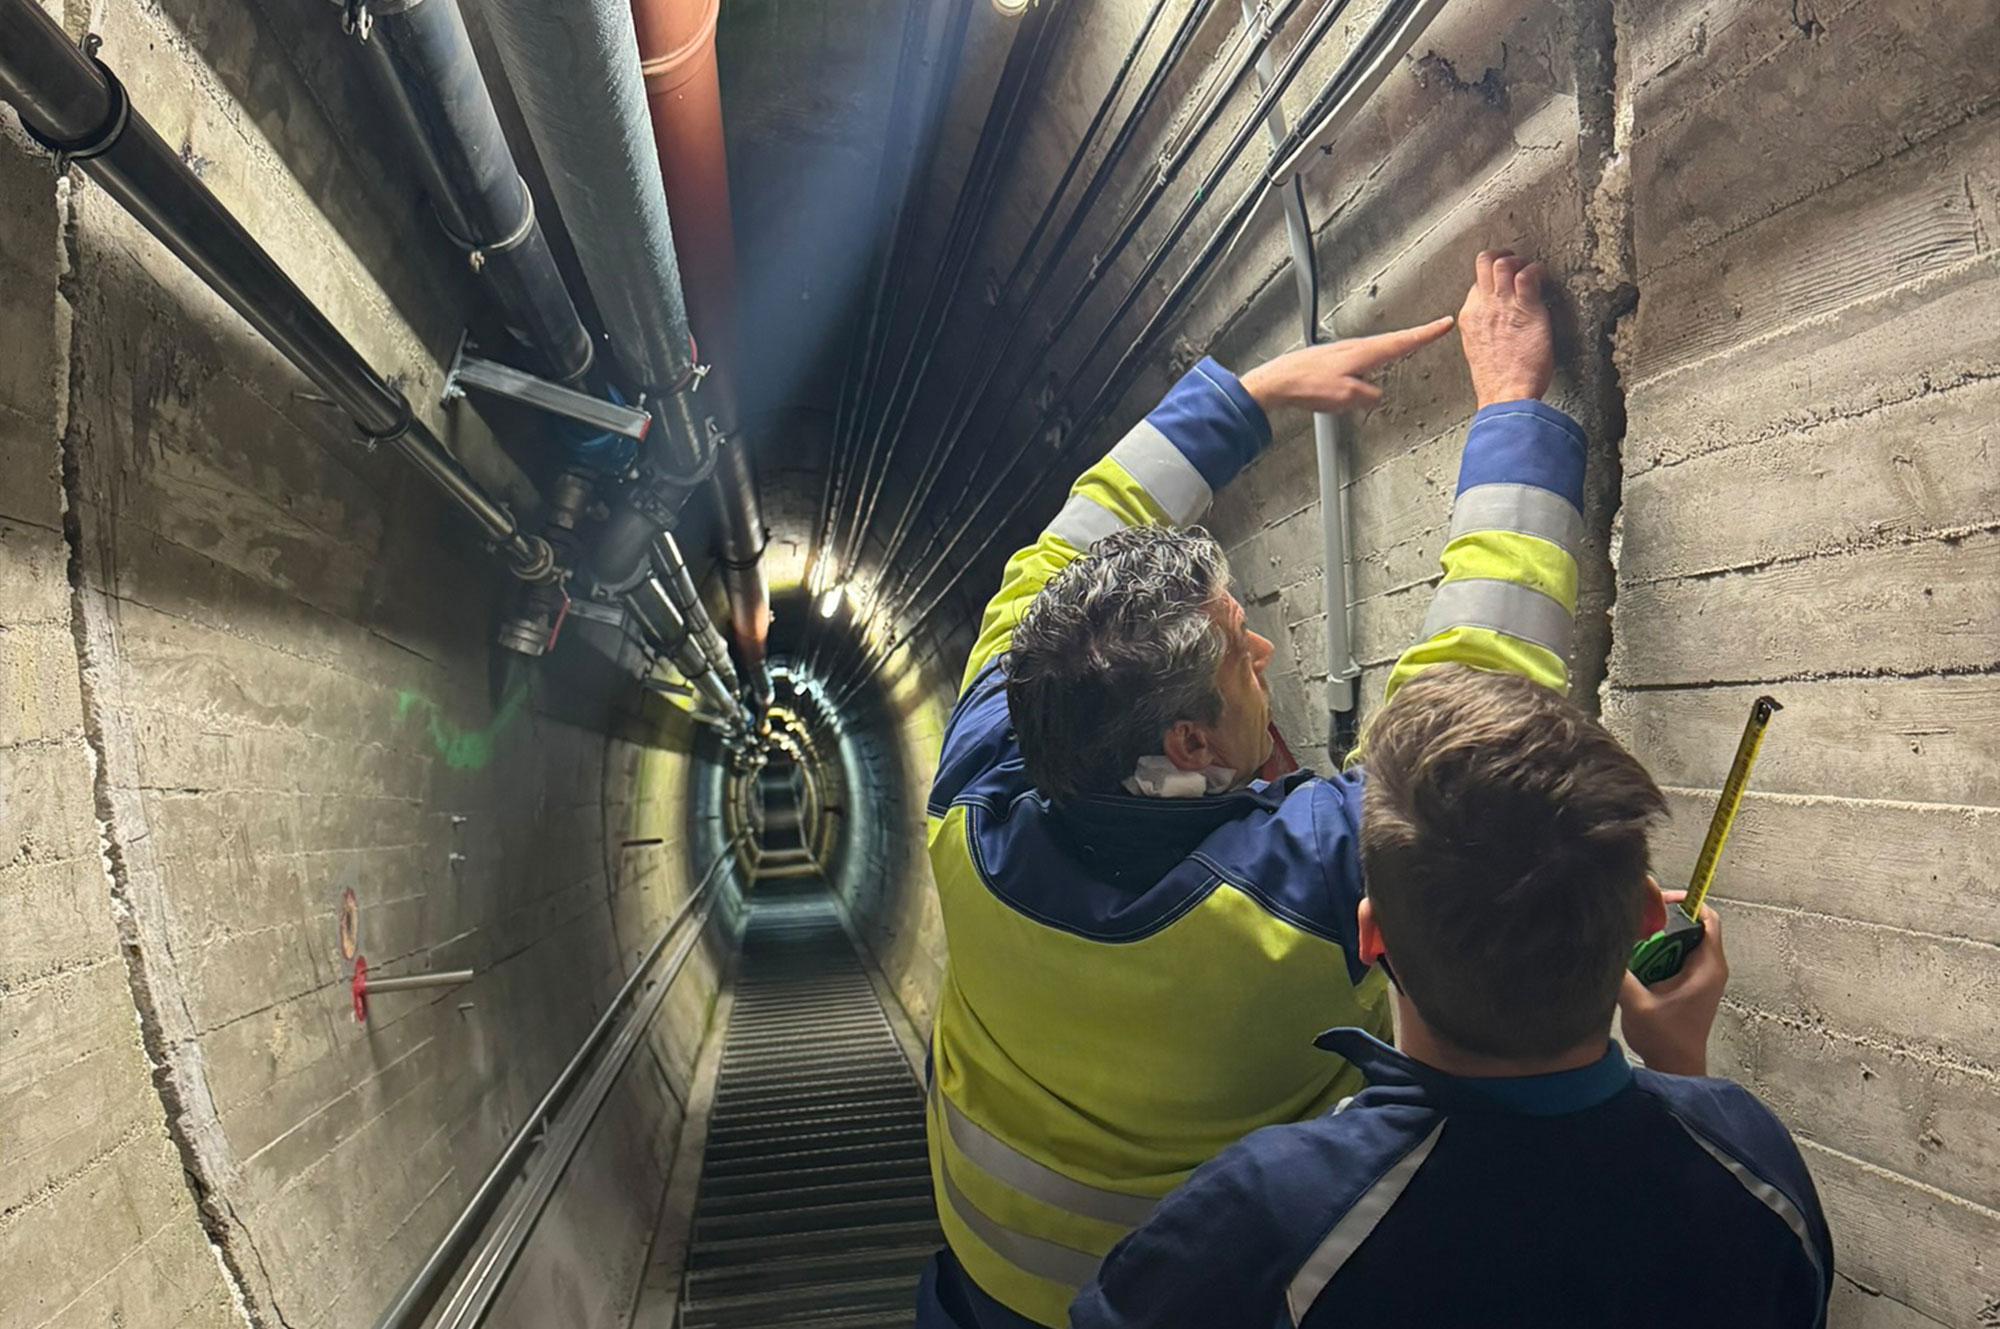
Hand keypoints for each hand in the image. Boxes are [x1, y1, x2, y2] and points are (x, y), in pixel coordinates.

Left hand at [1238, 317, 1455, 413]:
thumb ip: (1369, 396)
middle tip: (1433, 331)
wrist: (1277, 380)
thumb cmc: (1306, 385)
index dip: (1427, 332)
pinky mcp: (1332, 359)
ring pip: (1374, 351)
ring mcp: (1343, 351)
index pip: (1404, 341)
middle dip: (1414, 337)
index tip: (1444, 323)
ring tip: (1406, 347)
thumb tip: (1376, 395)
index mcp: (1365, 352)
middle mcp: (1355, 347)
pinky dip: (1369, 362)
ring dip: (1391, 349)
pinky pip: (1359, 360)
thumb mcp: (1346, 397)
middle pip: (1392, 341)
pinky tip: (1365, 369)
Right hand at [1458, 249, 1553, 407]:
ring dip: (1520, 260)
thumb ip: (1485, 332)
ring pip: (1502, 261)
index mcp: (1470, 318)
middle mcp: (1483, 306)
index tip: (1505, 284)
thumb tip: (1497, 326)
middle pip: (1483, 263)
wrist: (1505, 394)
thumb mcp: (1479, 352)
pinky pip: (1528, 274)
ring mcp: (1503, 305)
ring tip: (1531, 267)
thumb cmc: (1497, 382)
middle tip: (1515, 262)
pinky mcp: (1525, 308)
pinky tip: (1544, 278)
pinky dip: (1538, 270)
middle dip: (1500, 256)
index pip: (1476, 285)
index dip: (1492, 280)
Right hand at [1617, 891, 1728, 1076]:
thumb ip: (1620, 970)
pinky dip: (1660, 951)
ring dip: (1661, 936)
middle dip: (1666, 918)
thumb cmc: (1665, 1040)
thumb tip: (1602, 943)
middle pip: (1694, 926)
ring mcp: (1703, 978)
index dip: (1686, 903)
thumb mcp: (1636, 1002)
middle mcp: (1710, 969)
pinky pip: (1678, 955)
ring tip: (1635, 936)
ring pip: (1684, 940)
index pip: (1707, 919)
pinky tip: (1639, 958)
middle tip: (1638, 917)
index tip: (1658, 899)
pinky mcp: (1692, 985)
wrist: (1675, 1068)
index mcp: (1707, 968)